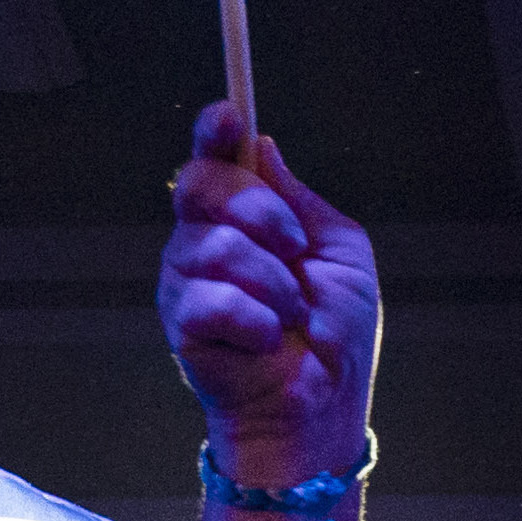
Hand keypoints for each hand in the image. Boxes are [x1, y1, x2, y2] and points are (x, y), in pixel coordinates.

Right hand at [160, 102, 377, 486]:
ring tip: (291, 316)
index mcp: (244, 219)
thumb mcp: (341, 253)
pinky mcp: (180, 323)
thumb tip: (261, 147)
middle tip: (293, 248)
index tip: (226, 115)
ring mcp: (187, 281)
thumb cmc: (336, 336)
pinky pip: (211, 299)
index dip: (213, 130)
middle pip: (199, 183)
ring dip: (272, 282)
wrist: (323, 405)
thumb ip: (301, 201)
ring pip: (214, 244)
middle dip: (256, 208)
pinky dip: (255, 320)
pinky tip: (267, 341)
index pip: (214, 159)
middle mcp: (205, 241)